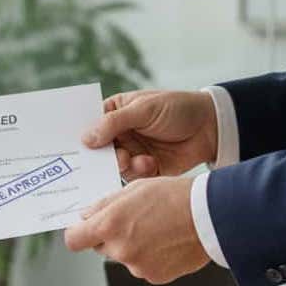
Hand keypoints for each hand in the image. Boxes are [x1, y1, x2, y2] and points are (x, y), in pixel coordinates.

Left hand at [64, 176, 209, 283]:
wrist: (212, 216)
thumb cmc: (175, 197)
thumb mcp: (133, 189)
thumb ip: (104, 205)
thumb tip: (86, 216)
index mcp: (109, 225)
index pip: (74, 240)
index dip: (78, 233)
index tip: (83, 229)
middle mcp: (120, 249)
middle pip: (100, 247)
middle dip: (110, 236)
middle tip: (133, 221)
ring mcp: (137, 266)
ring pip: (124, 257)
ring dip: (133, 246)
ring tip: (157, 229)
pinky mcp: (154, 276)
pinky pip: (143, 267)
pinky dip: (150, 257)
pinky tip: (166, 241)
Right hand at [83, 90, 217, 180]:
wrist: (211, 127)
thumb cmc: (177, 108)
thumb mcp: (143, 109)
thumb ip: (114, 123)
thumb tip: (85, 138)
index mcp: (114, 114)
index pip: (89, 125)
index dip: (80, 135)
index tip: (73, 147)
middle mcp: (118, 135)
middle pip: (97, 150)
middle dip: (101, 157)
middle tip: (112, 157)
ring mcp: (131, 152)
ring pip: (113, 165)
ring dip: (123, 164)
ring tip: (135, 159)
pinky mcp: (144, 169)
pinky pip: (131, 177)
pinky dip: (138, 172)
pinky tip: (150, 164)